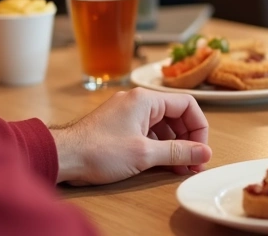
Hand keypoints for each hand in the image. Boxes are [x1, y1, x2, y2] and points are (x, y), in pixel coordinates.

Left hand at [49, 88, 211, 185]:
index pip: (187, 105)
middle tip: (193, 163)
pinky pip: (148, 132)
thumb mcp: (144, 154)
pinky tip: (163, 164)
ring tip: (180, 167)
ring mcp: (127, 113)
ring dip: (174, 145)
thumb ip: (177, 152)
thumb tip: (203, 153)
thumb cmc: (99, 151)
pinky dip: (159, 146)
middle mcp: (138, 101)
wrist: (64, 157)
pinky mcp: (120, 126)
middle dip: (188, 139)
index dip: (199, 128)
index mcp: (145, 99)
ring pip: (162, 125)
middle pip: (176, 115)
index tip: (201, 150)